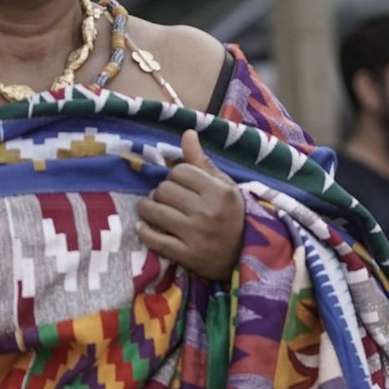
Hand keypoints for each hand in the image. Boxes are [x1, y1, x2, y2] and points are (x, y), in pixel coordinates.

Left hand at [135, 131, 244, 281]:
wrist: (244, 255)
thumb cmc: (231, 215)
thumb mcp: (223, 186)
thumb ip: (202, 161)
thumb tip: (187, 133)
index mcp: (220, 191)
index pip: (180, 171)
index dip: (176, 176)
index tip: (180, 184)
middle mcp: (208, 212)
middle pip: (164, 190)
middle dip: (161, 192)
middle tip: (167, 198)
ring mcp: (197, 235)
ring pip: (154, 211)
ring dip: (148, 208)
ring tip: (153, 209)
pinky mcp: (187, 255)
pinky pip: (154, 239)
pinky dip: (144, 231)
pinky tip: (145, 227)